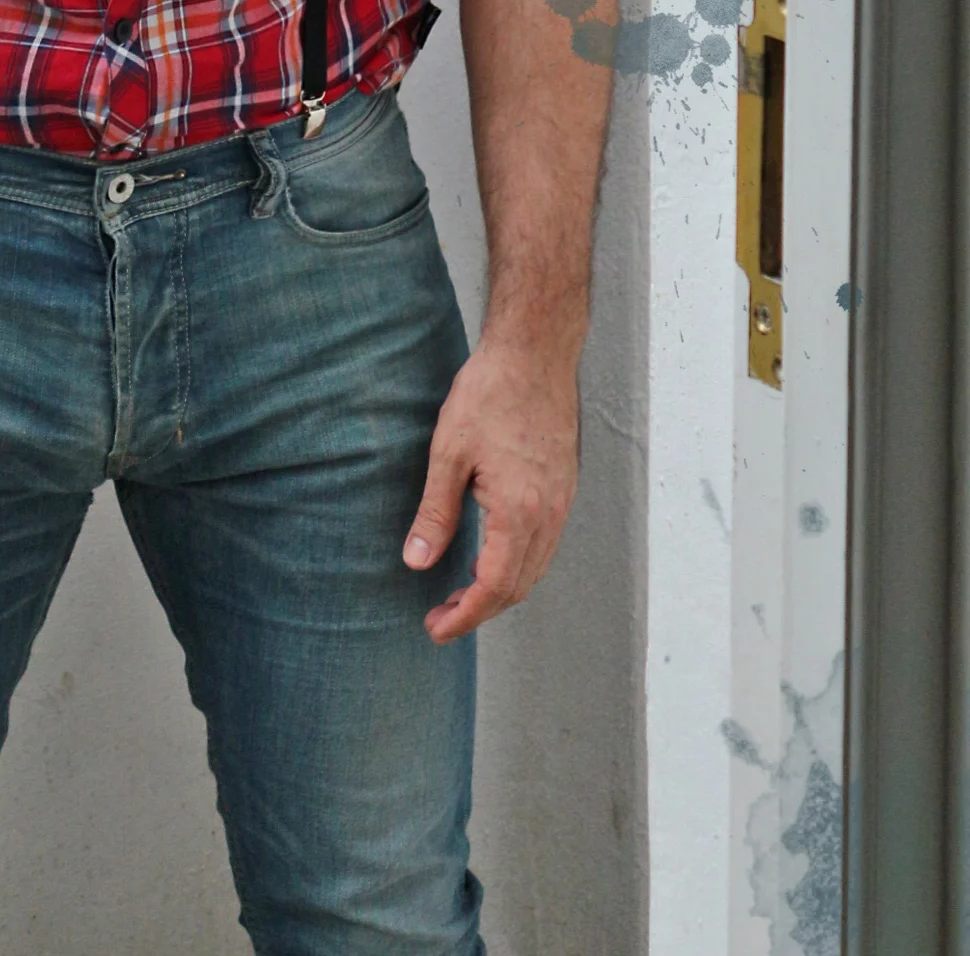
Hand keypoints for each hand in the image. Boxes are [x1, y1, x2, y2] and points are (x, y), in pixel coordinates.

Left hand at [402, 335, 578, 642]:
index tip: (436, 629)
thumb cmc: (489, 394)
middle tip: (440, 619)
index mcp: (519, 510)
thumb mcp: (449, 452)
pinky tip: (491, 557)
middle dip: (479, 610)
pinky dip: (518, 565)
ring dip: (500, 591)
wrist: (535, 353)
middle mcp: (549, 514)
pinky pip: (544, 545)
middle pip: (518, 586)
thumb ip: (436, 513)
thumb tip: (417, 562)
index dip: (465, 616)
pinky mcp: (564, 487)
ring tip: (461, 595)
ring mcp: (561, 501)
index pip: (495, 586)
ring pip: (535, 568)